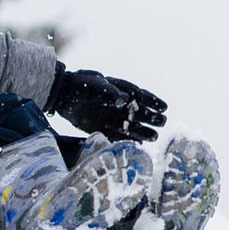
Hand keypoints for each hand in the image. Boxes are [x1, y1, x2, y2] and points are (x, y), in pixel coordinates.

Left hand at [46, 65, 167, 141]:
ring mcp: (113, 118)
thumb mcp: (96, 84)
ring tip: (153, 137)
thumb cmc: (82, 84)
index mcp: (122, 91)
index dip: (153, 102)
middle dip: (152, 118)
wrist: (64, 95)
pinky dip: (126, 141)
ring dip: (142, 132)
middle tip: (162, 122)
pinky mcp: (104, 128)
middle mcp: (121, 106)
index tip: (164, 107)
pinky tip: (137, 145)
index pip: (141, 96)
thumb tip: (124, 100)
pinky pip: (118, 136)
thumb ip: (110, 92)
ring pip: (131, 126)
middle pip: (140, 113)